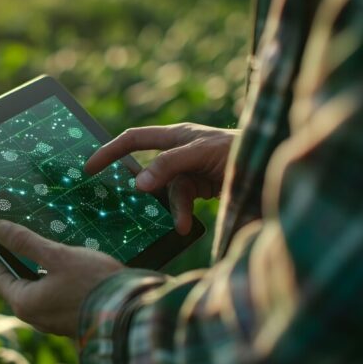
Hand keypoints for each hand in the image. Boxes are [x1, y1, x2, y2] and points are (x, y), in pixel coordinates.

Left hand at [0, 220, 122, 336]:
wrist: (131, 312)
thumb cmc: (92, 283)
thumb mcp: (56, 255)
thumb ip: (26, 242)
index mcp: (26, 304)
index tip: (2, 238)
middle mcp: (37, 318)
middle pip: (19, 286)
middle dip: (21, 263)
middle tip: (28, 240)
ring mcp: (55, 322)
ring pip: (40, 293)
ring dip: (41, 272)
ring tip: (52, 250)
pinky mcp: (73, 320)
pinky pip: (57, 299)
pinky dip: (57, 282)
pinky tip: (71, 267)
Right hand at [85, 123, 237, 234]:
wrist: (273, 165)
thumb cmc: (240, 149)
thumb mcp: (201, 153)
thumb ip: (169, 165)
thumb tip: (139, 183)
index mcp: (175, 136)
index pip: (133, 139)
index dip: (109, 151)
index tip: (89, 168)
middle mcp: (180, 152)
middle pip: (149, 170)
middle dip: (138, 186)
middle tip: (113, 201)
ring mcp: (191, 171)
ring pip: (169, 192)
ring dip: (174, 208)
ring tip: (182, 225)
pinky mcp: (202, 188)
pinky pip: (184, 202)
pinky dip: (184, 214)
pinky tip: (187, 227)